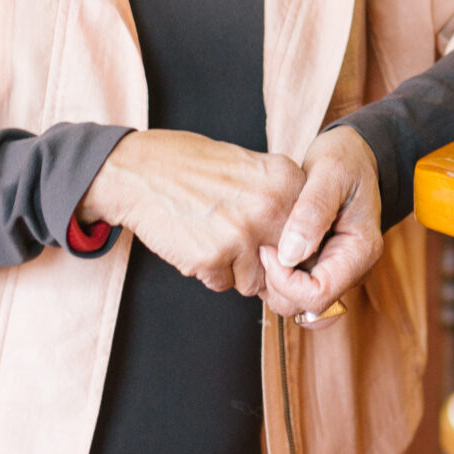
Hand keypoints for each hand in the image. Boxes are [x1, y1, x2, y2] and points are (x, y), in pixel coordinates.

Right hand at [80, 129, 304, 298]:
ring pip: (255, 282)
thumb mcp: (252, 169)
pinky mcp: (213, 258)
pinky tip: (195, 243)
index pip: (312, 237)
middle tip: (241, 248)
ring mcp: (243, 234)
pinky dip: (209, 272)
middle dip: (266, 265)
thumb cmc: (195, 169)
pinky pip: (223, 284)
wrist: (142, 171)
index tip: (275, 246)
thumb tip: (302, 252)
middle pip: (288, 264)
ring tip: (213, 238)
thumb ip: (282, 202)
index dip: (293, 249)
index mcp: (287, 181)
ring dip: (235, 270)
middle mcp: (272, 207)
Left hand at [259, 126, 380, 324]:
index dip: (285, 280)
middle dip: (277, 284)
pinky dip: (279, 277)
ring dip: (276, 283)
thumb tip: (291, 255)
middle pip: (307, 307)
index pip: (318, 295)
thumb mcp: (330, 173)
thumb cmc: (345, 159)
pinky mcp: (323, 267)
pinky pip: (297, 290)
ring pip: (299, 304)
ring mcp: (338, 271)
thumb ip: (312, 211)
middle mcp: (353, 269)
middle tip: (264, 245)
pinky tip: (272, 249)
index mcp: (361, 251)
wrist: (353, 154)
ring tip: (268, 245)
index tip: (267, 248)